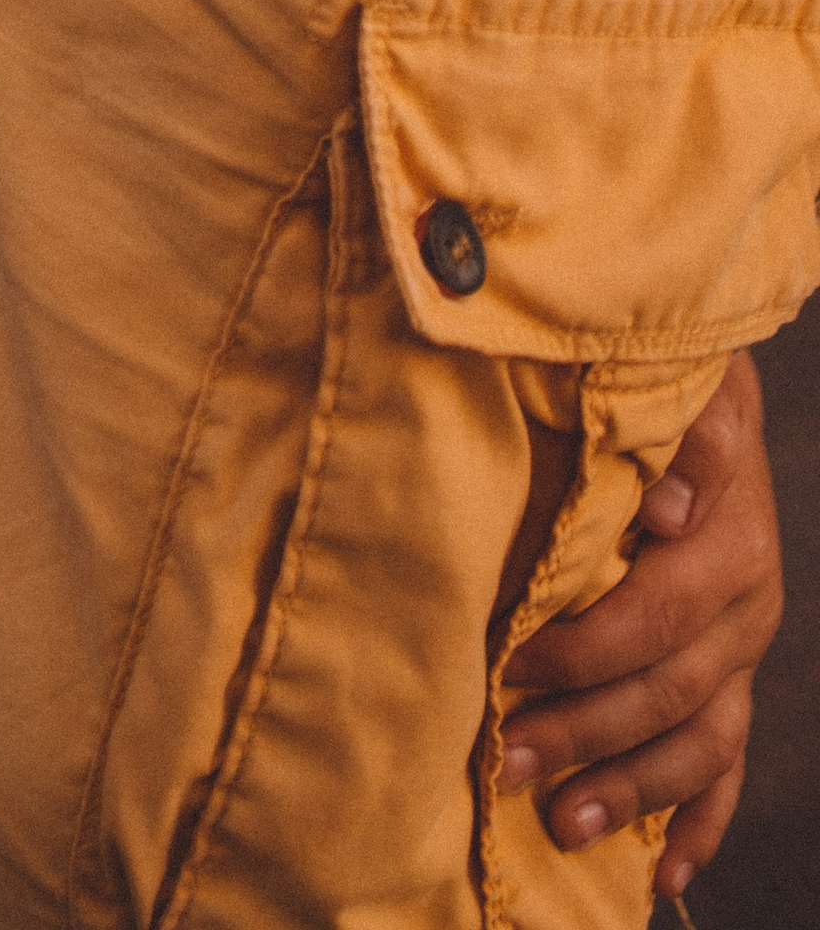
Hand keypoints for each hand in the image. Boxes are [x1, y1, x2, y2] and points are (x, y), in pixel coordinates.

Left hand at [499, 351, 780, 899]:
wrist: (702, 382)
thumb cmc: (660, 380)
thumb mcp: (673, 381)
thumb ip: (674, 432)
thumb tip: (669, 508)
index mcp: (728, 533)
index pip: (659, 610)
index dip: (587, 645)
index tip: (513, 660)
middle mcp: (747, 597)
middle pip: (670, 687)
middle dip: (585, 729)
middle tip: (506, 755)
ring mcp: (742, 645)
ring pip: (699, 740)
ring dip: (629, 788)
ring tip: (561, 822)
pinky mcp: (733, 675)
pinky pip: (727, 765)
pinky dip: (698, 823)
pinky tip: (662, 874)